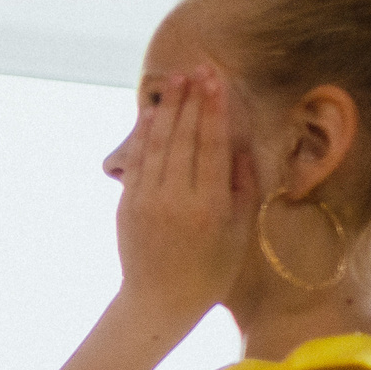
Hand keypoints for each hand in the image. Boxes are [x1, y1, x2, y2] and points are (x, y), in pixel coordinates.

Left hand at [116, 69, 252, 323]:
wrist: (160, 300)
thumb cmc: (210, 270)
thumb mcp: (240, 233)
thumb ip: (243, 188)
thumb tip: (242, 146)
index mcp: (211, 206)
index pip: (213, 146)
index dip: (215, 110)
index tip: (217, 81)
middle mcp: (177, 199)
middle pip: (185, 138)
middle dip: (192, 100)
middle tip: (198, 69)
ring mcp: (147, 200)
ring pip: (159, 145)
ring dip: (169, 109)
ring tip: (177, 81)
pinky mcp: (127, 204)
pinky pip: (137, 162)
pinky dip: (144, 136)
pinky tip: (153, 114)